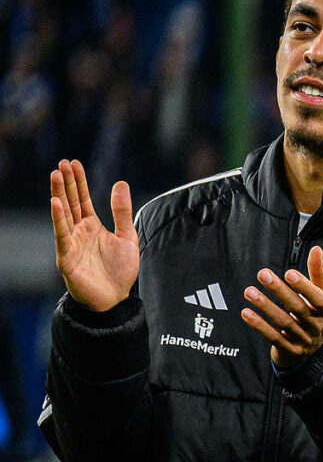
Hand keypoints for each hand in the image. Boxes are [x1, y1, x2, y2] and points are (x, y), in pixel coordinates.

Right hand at [49, 159, 138, 311]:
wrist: (115, 299)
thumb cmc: (120, 271)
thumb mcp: (127, 237)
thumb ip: (122, 212)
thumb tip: (120, 183)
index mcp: (92, 226)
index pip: (82, 198)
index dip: (78, 181)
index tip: (73, 162)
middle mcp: (79, 231)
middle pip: (70, 202)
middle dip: (66, 182)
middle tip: (62, 163)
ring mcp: (71, 243)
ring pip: (63, 215)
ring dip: (59, 194)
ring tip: (56, 175)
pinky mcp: (66, 257)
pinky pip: (61, 235)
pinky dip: (58, 219)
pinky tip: (55, 203)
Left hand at [241, 248, 322, 365]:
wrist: (312, 347)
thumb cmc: (315, 311)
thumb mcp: (322, 293)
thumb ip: (318, 272)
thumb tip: (317, 249)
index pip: (318, 299)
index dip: (305, 286)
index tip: (289, 272)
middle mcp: (317, 326)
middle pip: (298, 308)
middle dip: (280, 291)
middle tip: (262, 274)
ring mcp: (304, 340)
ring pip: (284, 323)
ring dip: (266, 307)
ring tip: (249, 291)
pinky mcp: (291, 350)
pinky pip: (274, 337)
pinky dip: (260, 326)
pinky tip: (246, 312)